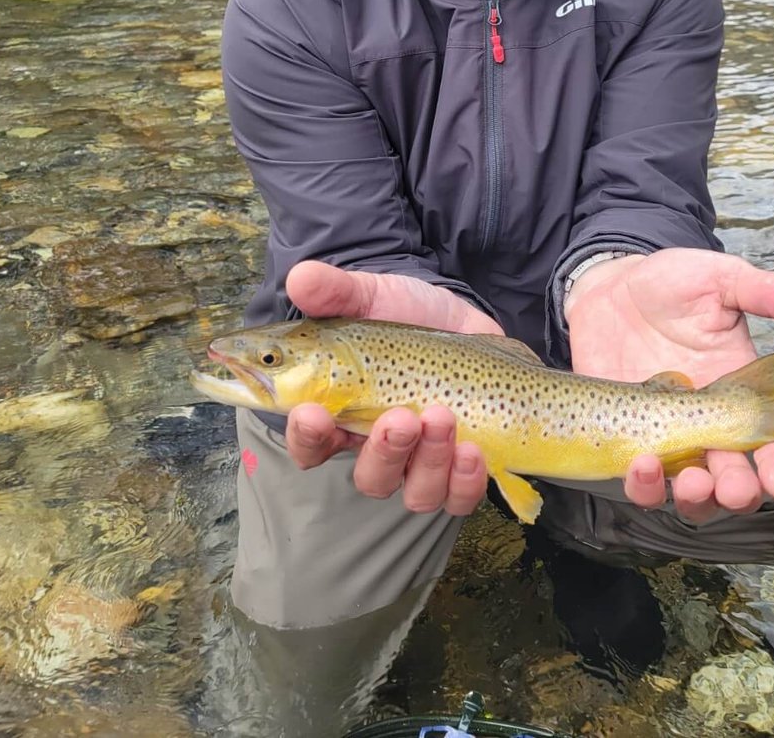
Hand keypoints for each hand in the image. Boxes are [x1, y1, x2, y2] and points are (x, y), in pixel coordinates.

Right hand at [283, 261, 501, 515]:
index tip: (314, 413)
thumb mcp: (370, 295)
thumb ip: (335, 290)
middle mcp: (380, 446)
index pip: (309, 444)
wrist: (458, 314)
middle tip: (399, 418)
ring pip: (417, 492)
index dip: (307, 438)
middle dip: (385, 454)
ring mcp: (425, 459)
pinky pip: (461, 495)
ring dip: (430, 463)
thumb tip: (300, 278)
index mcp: (342, 412)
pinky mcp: (465, 462)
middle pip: (371, 478)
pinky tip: (473, 451)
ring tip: (442, 418)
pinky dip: (466, 482)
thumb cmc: (401, 311)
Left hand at [565, 248, 773, 524]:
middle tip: (734, 486)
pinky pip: (639, 479)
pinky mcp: (626, 439)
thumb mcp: (718, 279)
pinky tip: (641, 465)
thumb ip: (764, 291)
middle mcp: (709, 426)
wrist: (610, 285)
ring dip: (696, 499)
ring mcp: (667, 437)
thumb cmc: (671, 282)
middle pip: (737, 481)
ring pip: (692, 492)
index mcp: (741, 394)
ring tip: (692, 482)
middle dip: (740, 492)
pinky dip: (644, 485)